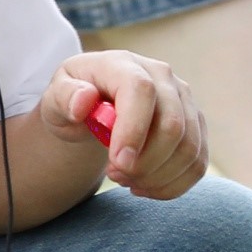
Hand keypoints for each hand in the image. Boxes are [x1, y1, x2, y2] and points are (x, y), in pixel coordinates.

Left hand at [53, 52, 205, 197]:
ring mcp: (185, 101)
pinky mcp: (196, 125)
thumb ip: (63, 97)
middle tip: (114, 175)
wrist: (95, 108)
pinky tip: (145, 186)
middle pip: (172, 126)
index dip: (134, 130)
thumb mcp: (54, 99)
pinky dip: (172, 184)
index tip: (119, 162)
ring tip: (126, 180)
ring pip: (189, 148)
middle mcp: (163, 78)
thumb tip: (84, 100)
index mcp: (124, 65)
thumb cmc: (72, 102)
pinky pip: (197, 163)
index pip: (141, 92)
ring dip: (157, 176)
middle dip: (145, 163)